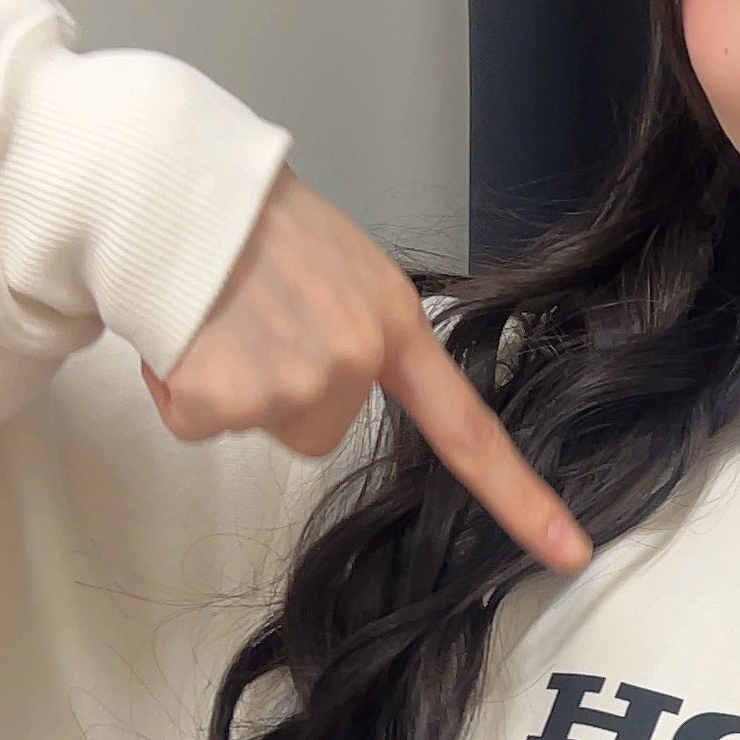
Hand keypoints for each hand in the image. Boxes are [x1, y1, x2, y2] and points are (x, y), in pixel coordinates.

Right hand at [144, 168, 589, 573]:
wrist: (173, 189)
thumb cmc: (249, 218)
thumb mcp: (337, 265)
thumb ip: (355, 326)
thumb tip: (331, 370)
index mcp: (392, 324)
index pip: (467, 428)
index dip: (519, 497)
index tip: (567, 550)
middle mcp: (354, 358)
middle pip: (318, 431)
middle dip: (276, 390)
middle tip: (247, 321)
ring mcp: (295, 381)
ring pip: (257, 422)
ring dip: (225, 381)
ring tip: (212, 315)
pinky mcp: (228, 397)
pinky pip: (198, 419)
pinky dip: (179, 386)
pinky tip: (182, 332)